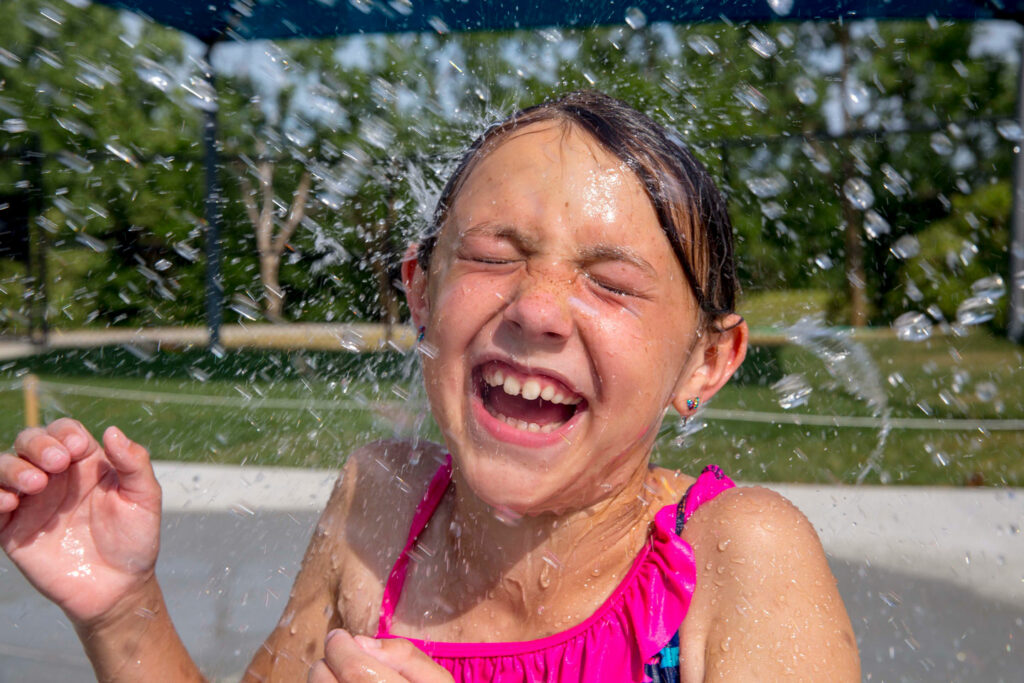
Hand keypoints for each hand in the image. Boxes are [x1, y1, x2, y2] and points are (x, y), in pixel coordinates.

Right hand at [0, 418, 161, 625]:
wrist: (117, 587)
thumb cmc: (134, 539)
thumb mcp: (144, 498)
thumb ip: (134, 463)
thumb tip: (112, 430)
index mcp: (85, 463)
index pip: (64, 432)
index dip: (65, 432)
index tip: (77, 448)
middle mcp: (55, 477)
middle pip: (30, 442)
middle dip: (38, 444)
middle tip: (56, 464)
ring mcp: (32, 502)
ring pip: (5, 467)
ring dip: (13, 468)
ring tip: (35, 483)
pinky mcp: (13, 529)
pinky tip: (10, 502)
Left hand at [309, 630, 454, 682]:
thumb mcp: (437, 682)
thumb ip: (406, 656)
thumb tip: (360, 643)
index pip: (355, 670)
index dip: (341, 648)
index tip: (340, 637)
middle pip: (325, 682)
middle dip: (329, 663)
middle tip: (343, 660)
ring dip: (325, 681)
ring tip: (349, 681)